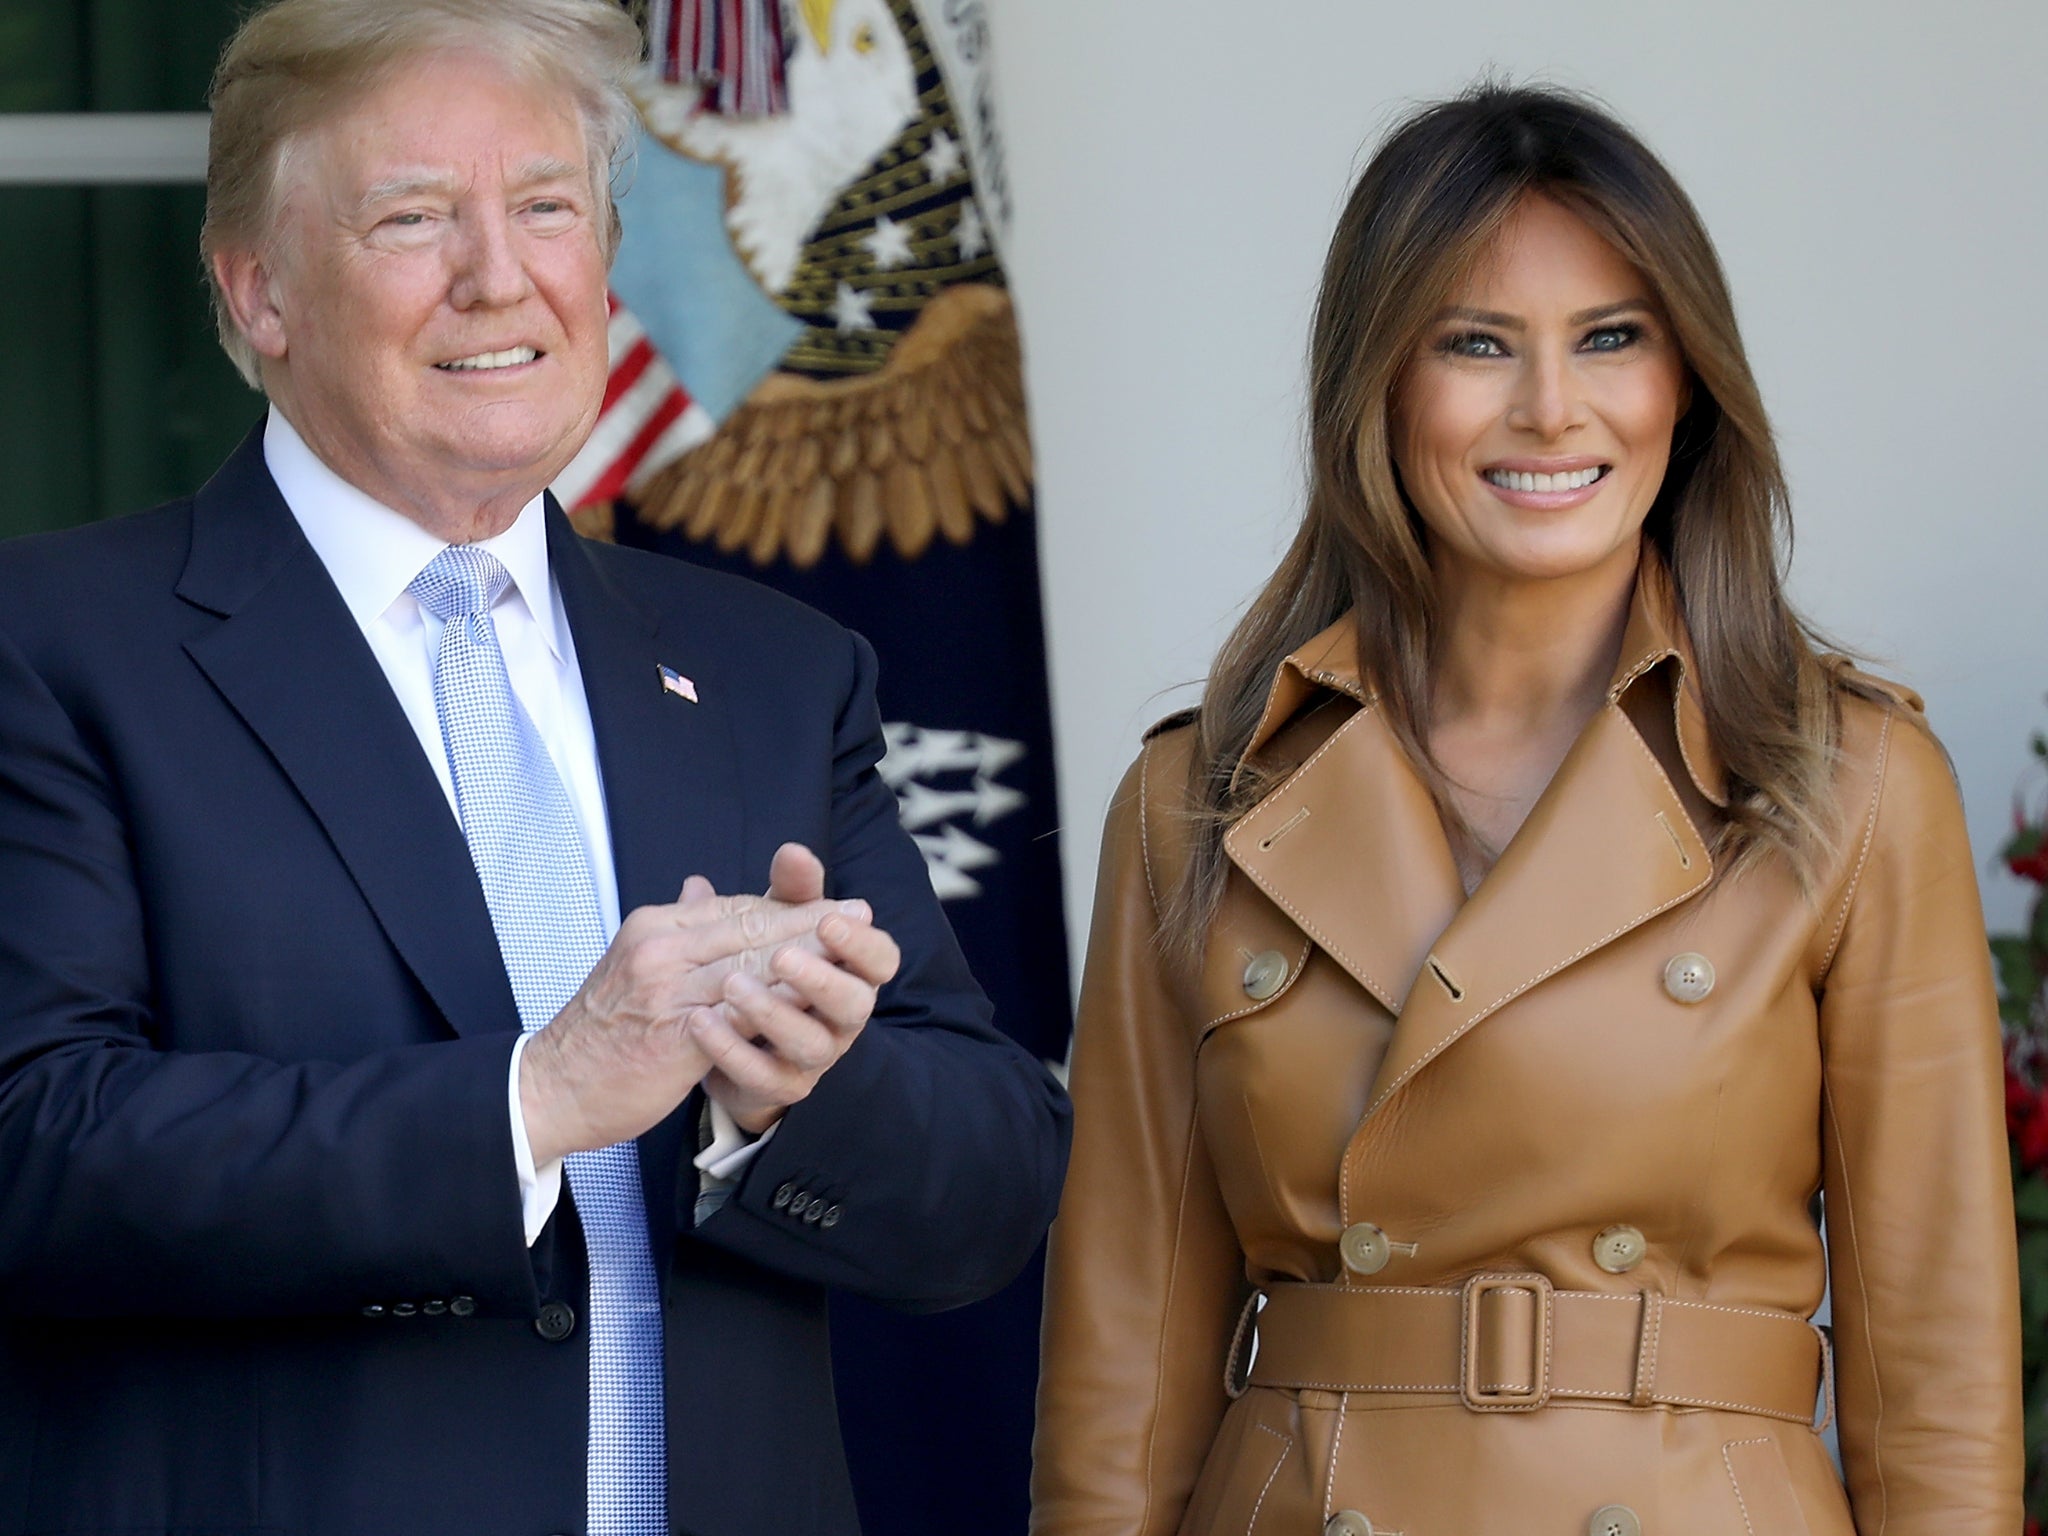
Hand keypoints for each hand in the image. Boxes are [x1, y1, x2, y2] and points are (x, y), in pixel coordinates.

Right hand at [519, 872, 860, 1164]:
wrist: (553, 1087)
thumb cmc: (602, 1029)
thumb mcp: (636, 962)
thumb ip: (679, 926)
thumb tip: (703, 887)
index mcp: (654, 925)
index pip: (734, 906)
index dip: (788, 906)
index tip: (832, 903)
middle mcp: (660, 948)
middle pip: (751, 928)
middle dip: (810, 922)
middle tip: (858, 915)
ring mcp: (669, 990)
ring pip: (754, 966)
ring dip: (808, 959)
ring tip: (851, 955)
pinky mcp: (679, 1035)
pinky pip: (744, 1016)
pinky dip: (784, 1007)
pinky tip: (818, 1006)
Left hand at [688, 844, 901, 1134]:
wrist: (734, 1044)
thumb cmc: (766, 971)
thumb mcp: (777, 927)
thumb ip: (789, 892)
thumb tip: (793, 851)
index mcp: (851, 973)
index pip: (881, 959)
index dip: (861, 942)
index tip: (828, 919)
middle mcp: (842, 1018)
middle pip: (853, 1004)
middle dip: (820, 978)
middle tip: (782, 956)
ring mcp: (813, 1057)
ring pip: (809, 1043)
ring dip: (772, 1013)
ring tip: (732, 985)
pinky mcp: (778, 1086)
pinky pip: (762, 1075)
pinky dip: (732, 1049)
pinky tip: (701, 1020)